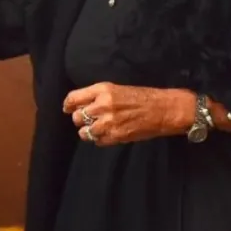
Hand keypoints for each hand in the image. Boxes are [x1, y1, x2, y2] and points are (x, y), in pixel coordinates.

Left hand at [63, 82, 194, 145]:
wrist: (163, 109)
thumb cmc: (141, 96)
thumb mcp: (116, 89)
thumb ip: (97, 96)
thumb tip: (79, 105)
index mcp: (102, 90)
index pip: (73, 98)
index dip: (68, 105)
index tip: (67, 109)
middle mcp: (103, 105)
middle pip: (76, 117)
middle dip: (79, 119)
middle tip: (87, 119)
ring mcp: (109, 122)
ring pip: (85, 132)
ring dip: (88, 131)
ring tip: (96, 129)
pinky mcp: (116, 136)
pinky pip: (98, 141)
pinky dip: (99, 139)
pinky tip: (107, 134)